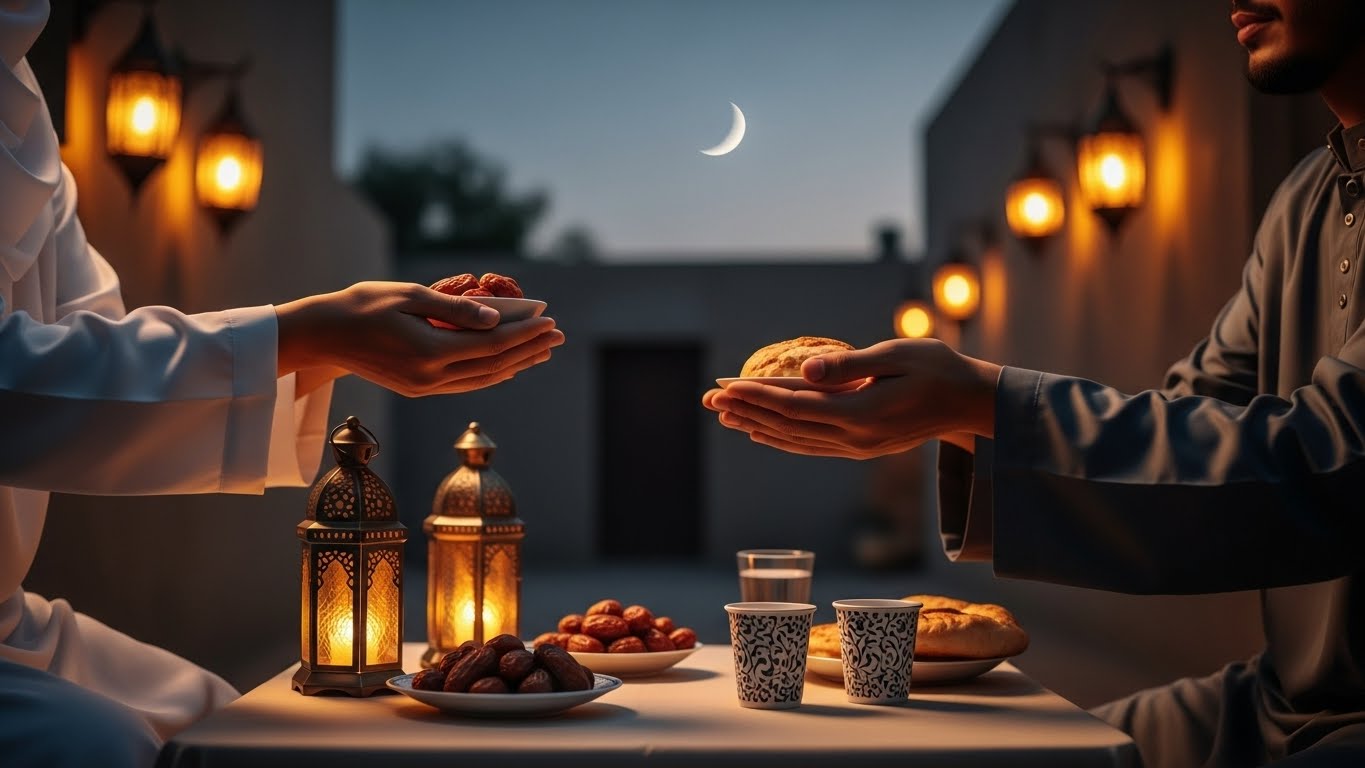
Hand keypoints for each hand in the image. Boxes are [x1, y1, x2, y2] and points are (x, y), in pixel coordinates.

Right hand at [275, 281, 564, 395]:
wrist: (323, 334)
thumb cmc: (363, 304)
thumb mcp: (410, 295)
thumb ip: (455, 308)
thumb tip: (496, 318)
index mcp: (430, 353)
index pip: (493, 345)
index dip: (525, 334)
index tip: (550, 320)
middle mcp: (430, 378)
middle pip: (495, 366)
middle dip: (530, 349)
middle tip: (558, 336)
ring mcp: (424, 387)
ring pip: (483, 379)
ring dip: (516, 364)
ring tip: (542, 351)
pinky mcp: (417, 388)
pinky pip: (465, 383)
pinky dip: (491, 373)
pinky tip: (507, 365)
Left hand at [701, 338, 999, 458]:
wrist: (972, 402)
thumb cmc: (940, 369)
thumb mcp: (898, 355)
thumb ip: (849, 365)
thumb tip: (805, 369)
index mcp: (862, 414)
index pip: (795, 405)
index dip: (757, 395)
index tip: (725, 385)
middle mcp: (855, 438)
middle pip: (787, 425)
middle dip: (745, 410)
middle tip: (709, 400)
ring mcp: (858, 447)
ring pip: (795, 439)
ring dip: (757, 426)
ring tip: (724, 416)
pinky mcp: (862, 448)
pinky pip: (811, 446)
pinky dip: (781, 439)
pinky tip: (761, 433)